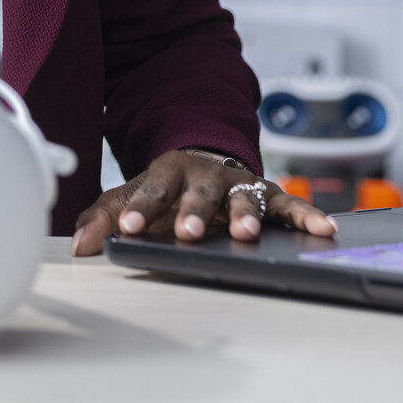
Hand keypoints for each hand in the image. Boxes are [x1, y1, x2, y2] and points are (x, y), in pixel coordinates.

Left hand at [70, 148, 336, 254]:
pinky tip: (322, 228)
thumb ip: (103, 219)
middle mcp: (206, 174)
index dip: (139, 207)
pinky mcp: (268, 193)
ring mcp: (238, 182)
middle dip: (195, 210)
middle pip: (200, 190)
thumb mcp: (130, 198)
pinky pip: (288, 204)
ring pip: (244, 195)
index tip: (128, 226)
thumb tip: (80, 245)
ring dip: (246, 213)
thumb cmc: (166, 188)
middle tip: (189, 232)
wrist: (202, 157)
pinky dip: (306, 214)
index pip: (150, 189)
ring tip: (248, 233)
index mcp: (168, 173)